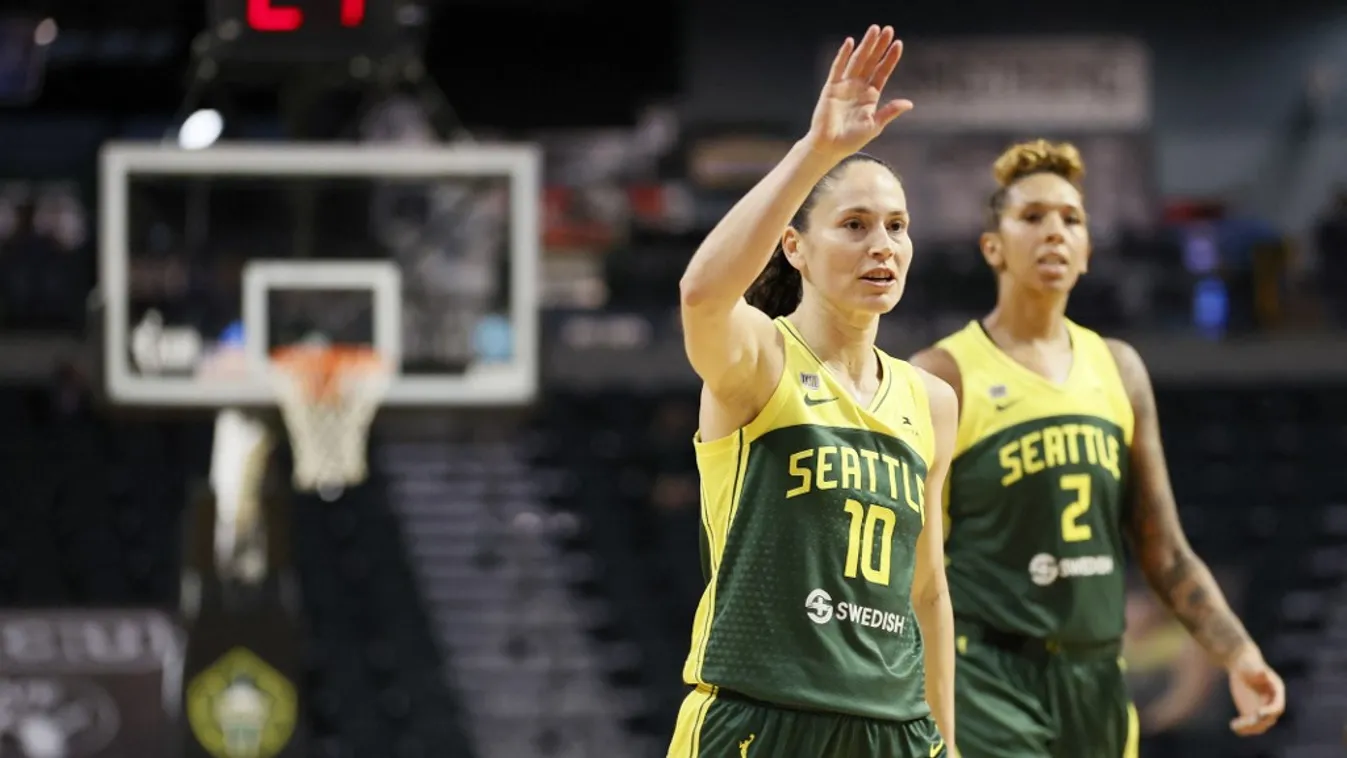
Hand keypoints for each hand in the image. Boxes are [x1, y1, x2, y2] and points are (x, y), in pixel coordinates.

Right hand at [805, 25, 913, 159]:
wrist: (829, 146)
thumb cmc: (851, 140)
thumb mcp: (874, 126)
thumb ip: (889, 112)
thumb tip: (909, 104)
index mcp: (870, 96)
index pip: (882, 73)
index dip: (890, 59)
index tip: (898, 44)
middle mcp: (858, 88)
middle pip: (871, 62)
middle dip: (879, 46)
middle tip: (888, 29)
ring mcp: (844, 86)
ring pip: (857, 61)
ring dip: (865, 46)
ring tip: (873, 30)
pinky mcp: (831, 88)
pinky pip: (838, 68)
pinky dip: (843, 55)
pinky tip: (850, 42)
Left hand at [1226, 647, 1284, 735]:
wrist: (1241, 664)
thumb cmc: (1249, 662)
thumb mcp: (1253, 665)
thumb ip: (1258, 670)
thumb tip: (1262, 672)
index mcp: (1277, 691)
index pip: (1277, 707)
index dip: (1270, 711)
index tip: (1258, 713)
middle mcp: (1272, 702)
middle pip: (1269, 719)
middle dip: (1258, 722)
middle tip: (1243, 722)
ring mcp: (1263, 708)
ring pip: (1259, 724)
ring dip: (1249, 728)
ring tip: (1235, 726)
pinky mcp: (1252, 711)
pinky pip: (1250, 724)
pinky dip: (1243, 727)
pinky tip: (1233, 726)